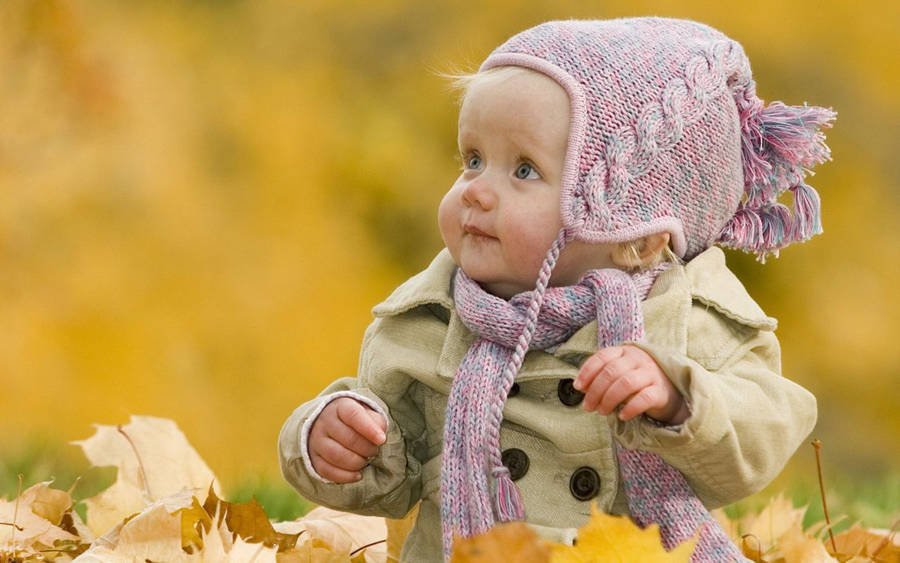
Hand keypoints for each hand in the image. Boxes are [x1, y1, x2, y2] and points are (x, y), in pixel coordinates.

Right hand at [308, 397, 386, 482]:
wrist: (328, 424)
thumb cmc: (355, 420)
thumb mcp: (367, 414)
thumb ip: (377, 422)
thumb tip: (380, 437)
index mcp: (340, 407)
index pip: (354, 415)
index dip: (369, 428)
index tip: (382, 440)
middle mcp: (325, 422)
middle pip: (348, 438)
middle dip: (367, 448)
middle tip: (374, 451)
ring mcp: (316, 440)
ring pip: (337, 455)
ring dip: (357, 462)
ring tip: (365, 461)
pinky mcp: (313, 458)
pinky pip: (327, 471)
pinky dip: (345, 476)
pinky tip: (357, 475)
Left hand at [573, 345, 688, 423]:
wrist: (668, 391)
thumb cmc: (636, 382)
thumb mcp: (618, 374)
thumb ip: (600, 377)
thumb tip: (581, 388)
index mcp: (624, 351)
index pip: (602, 356)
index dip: (587, 372)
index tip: (578, 387)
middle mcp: (638, 359)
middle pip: (611, 372)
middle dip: (595, 391)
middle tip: (588, 407)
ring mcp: (651, 373)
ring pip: (625, 383)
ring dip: (609, 400)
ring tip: (602, 411)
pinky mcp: (660, 390)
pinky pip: (644, 398)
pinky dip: (630, 408)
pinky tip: (622, 415)